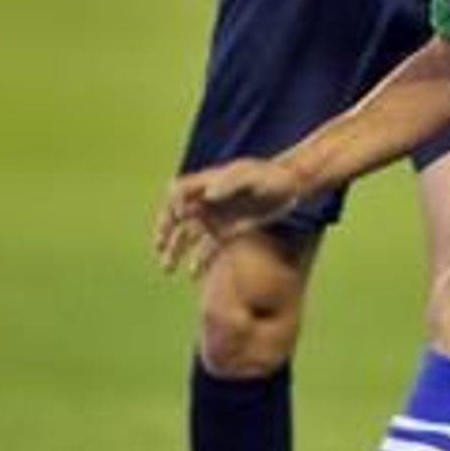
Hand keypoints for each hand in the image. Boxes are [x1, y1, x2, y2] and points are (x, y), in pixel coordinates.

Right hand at [155, 159, 305, 275]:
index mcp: (207, 183)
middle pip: (176, 217)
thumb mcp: (251, 176)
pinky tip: (194, 274)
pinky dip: (199, 260)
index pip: (178, 193)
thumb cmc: (269, 176)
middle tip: (159, 249)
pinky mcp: (227, 231)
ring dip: (175, 251)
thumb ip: (229, 183)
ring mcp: (215, 217)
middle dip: (165, 232)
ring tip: (168, 269)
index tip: (178, 218)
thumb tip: (208, 195)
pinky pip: (207, 248)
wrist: (290, 187)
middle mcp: (206, 201)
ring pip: (188, 235)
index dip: (172, 205)